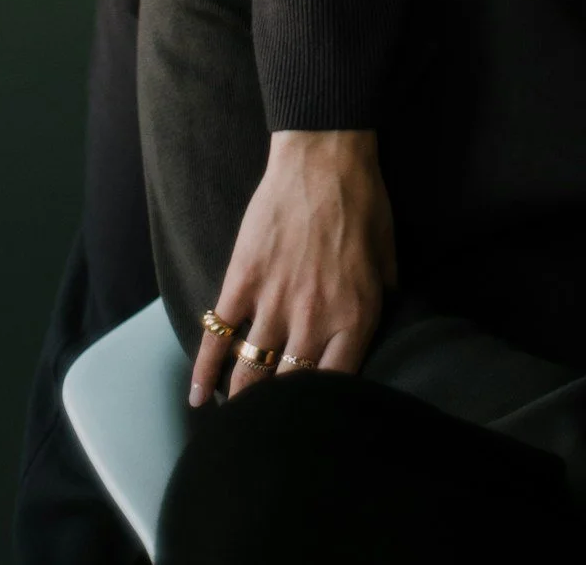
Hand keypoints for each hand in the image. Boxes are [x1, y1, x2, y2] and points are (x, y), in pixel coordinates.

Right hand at [190, 129, 396, 405]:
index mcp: (355, 318)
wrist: (325, 157)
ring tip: (235, 419)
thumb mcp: (388, 261)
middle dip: (277, 416)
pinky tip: (197, 395)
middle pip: (289, 389)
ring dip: (241, 400)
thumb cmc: (364, 204)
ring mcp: (274, 302)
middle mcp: (314, 320)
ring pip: (250, 372)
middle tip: (266, 429)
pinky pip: (218, 335)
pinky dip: (204, 370)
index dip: (322, 412)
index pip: (336, 389)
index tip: (311, 422)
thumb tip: (375, 332)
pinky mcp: (243, 281)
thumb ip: (380, 304)